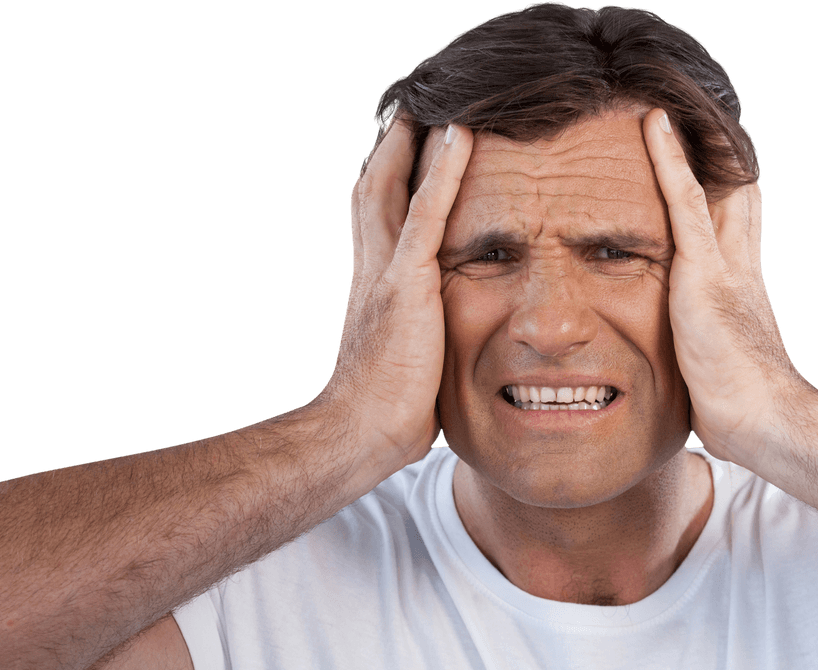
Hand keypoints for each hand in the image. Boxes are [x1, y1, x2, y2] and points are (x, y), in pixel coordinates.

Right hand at [319, 121, 473, 469]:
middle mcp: (371, 265)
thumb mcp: (408, 353)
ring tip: (437, 100)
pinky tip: (457, 135)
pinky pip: (426, 214)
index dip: (389, 175)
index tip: (406, 145)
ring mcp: (384, 270)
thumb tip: (444, 333)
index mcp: (373, 280)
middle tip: (414, 106)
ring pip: (393, 186)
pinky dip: (442, 172)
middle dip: (392, 145)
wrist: (360, 432)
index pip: (377, 213)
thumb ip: (421, 327)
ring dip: (412, 141)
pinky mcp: (404, 283)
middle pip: (374, 187)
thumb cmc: (388, 405)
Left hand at [642, 109, 807, 471]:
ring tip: (668, 104)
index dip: (727, 189)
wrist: (766, 422)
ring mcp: (722, 265)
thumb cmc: (741, 409)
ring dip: (692, 144)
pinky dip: (668, 160)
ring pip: (710, 185)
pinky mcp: (703, 272)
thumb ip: (704, 355)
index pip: (735, 224)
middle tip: (697, 115)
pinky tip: (654, 124)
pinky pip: (683, 201)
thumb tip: (694, 377)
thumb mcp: (716, 370)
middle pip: (734, 195)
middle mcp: (738, 266)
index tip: (712, 160)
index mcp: (740, 287)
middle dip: (719, 157)